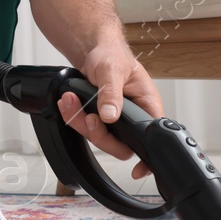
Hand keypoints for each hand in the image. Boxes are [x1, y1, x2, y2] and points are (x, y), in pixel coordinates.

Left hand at [58, 37, 163, 179]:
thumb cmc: (112, 54)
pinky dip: (74, 116)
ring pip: (100, 136)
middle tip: (88, 116)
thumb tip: (111, 115)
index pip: (152, 137)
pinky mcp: (100, 116)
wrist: (93, 48)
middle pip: (119, 144)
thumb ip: (111, 94)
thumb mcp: (112, 71)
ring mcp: (116, 118)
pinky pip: (87, 126)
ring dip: (81, 121)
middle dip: (98, 134)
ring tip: (70, 101)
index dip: (147, 158)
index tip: (138, 170)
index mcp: (147, 105)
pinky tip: (68, 102)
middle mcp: (133, 115)